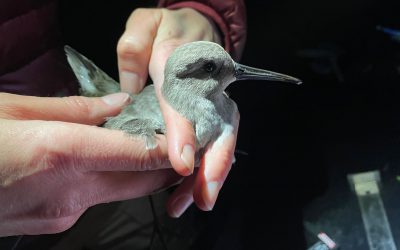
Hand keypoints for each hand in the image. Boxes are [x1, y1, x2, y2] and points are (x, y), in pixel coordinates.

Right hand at [0, 92, 180, 235]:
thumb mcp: (13, 109)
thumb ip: (73, 109)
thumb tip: (117, 104)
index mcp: (61, 153)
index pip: (136, 153)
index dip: (169, 147)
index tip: (189, 138)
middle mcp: (70, 192)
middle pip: (140, 181)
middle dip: (166, 166)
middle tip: (181, 145)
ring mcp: (63, 214)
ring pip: (120, 191)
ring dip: (138, 173)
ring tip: (143, 147)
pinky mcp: (55, 223)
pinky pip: (94, 199)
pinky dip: (106, 181)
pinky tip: (98, 164)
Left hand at [117, 8, 237, 216]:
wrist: (194, 28)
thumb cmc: (167, 28)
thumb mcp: (145, 24)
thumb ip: (134, 48)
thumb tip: (131, 88)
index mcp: (183, 62)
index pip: (183, 99)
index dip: (184, 132)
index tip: (182, 165)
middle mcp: (204, 85)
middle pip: (218, 126)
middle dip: (214, 165)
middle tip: (203, 197)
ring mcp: (212, 100)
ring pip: (220, 140)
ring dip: (210, 175)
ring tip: (194, 203)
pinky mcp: (211, 113)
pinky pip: (213, 143)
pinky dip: (207, 168)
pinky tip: (193, 190)